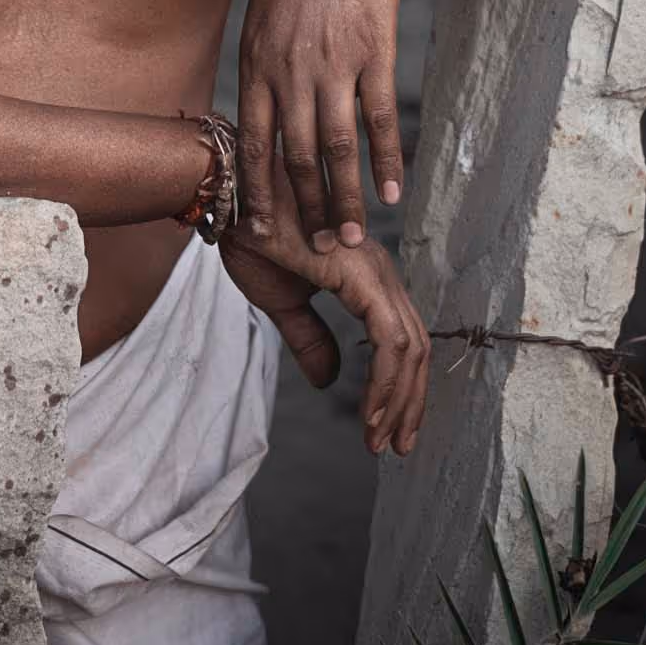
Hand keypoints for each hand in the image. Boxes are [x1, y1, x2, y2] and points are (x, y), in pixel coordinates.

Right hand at [218, 168, 428, 456]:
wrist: (230, 197)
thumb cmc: (252, 235)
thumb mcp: (281, 301)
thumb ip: (309, 338)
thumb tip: (330, 381)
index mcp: (365, 274)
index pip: (400, 340)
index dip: (399, 389)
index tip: (385, 430)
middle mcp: (379, 270)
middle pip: (415, 348)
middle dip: (409, 403)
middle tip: (397, 447)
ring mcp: (374, 271)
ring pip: (409, 349)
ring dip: (399, 401)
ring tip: (380, 440)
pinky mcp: (361, 276)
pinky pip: (389, 341)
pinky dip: (386, 382)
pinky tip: (371, 414)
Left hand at [238, 0, 406, 253]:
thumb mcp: (266, 12)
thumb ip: (264, 65)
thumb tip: (262, 113)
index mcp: (257, 61)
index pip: (254, 144)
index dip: (257, 193)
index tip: (260, 234)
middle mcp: (289, 68)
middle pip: (295, 158)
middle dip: (304, 212)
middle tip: (315, 256)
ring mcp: (332, 61)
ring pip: (336, 148)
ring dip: (344, 201)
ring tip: (353, 238)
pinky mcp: (373, 50)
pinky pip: (377, 119)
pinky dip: (384, 161)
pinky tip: (390, 192)